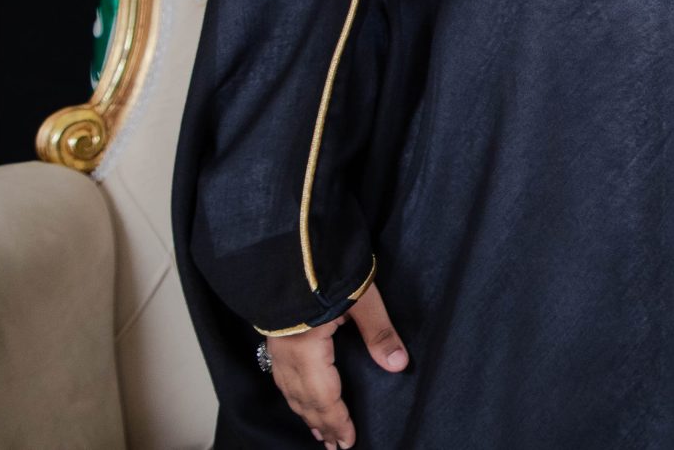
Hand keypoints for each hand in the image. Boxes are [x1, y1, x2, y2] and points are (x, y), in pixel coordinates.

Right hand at [266, 284, 407, 448]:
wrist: (293, 245)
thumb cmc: (326, 268)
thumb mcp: (362, 298)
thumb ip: (379, 333)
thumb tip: (398, 364)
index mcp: (306, 348)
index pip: (324, 397)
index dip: (337, 421)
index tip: (348, 441)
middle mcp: (286, 352)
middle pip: (304, 400)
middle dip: (321, 424)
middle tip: (335, 446)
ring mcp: (276, 344)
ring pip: (289, 390)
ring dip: (306, 413)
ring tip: (319, 431)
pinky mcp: (275, 334)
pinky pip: (282, 376)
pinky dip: (293, 394)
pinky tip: (299, 398)